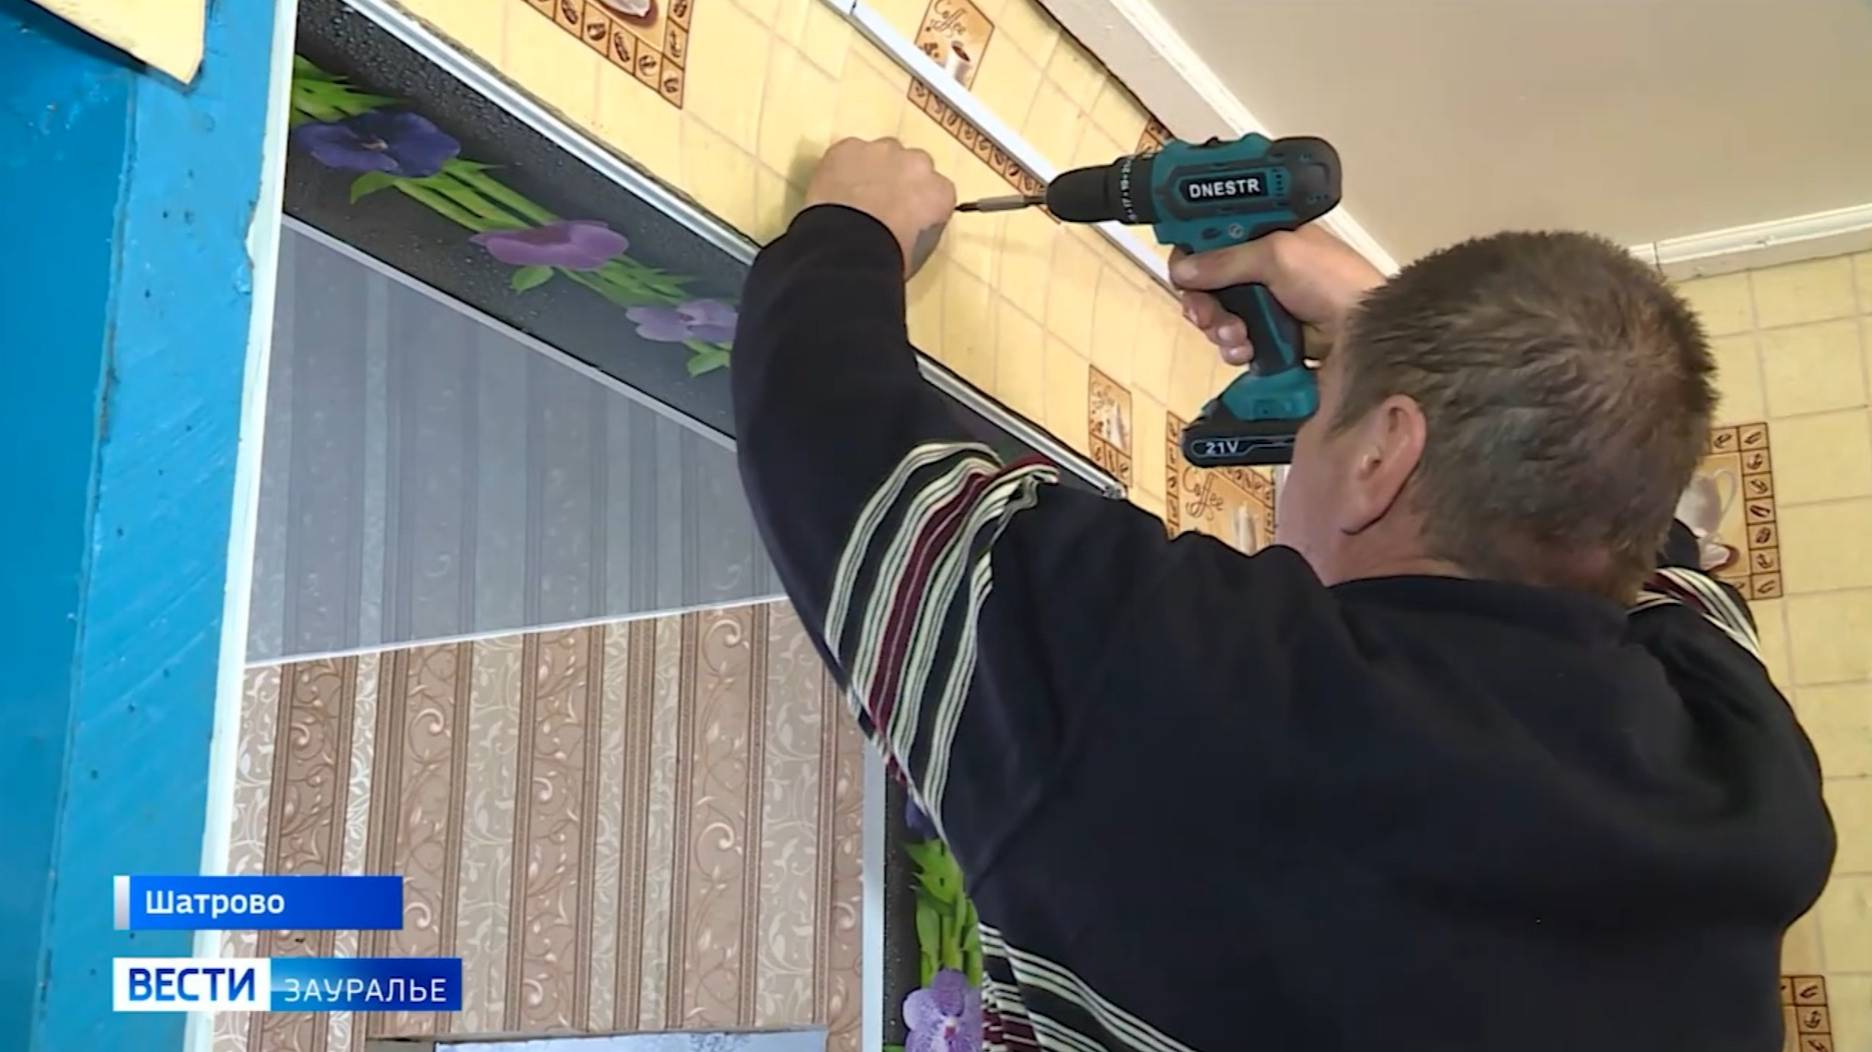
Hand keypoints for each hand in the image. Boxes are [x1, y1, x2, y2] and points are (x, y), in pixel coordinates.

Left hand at [804, 137, 957, 279]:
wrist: (847, 247)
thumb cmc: (889, 258)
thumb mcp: (919, 250)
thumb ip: (922, 226)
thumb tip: (909, 223)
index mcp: (940, 192)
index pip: (936, 191)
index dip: (918, 203)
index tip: (905, 218)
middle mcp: (917, 163)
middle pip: (912, 164)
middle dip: (900, 180)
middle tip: (879, 205)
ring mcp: (882, 151)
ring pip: (882, 153)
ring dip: (873, 169)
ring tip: (853, 196)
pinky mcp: (849, 146)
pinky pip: (849, 152)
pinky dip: (843, 167)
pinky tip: (833, 189)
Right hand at [1170, 225, 1384, 365]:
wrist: (1367, 335)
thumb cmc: (1333, 282)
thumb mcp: (1278, 255)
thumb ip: (1226, 260)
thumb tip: (1181, 269)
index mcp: (1267, 236)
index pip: (1215, 238)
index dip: (1194, 251)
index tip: (1183, 268)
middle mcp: (1262, 270)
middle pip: (1207, 282)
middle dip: (1202, 300)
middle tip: (1205, 314)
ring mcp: (1265, 307)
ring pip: (1216, 317)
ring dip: (1219, 328)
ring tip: (1238, 337)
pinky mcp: (1268, 341)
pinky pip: (1233, 345)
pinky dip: (1234, 349)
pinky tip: (1248, 352)